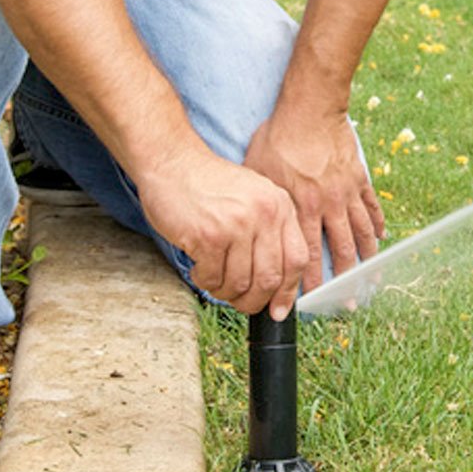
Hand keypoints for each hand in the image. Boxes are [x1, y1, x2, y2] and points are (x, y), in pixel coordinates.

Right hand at [136, 145, 309, 319]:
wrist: (174, 163)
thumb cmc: (210, 185)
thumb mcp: (255, 197)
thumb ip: (270, 232)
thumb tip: (277, 283)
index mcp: (280, 205)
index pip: (297, 258)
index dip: (289, 291)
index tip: (278, 309)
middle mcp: (265, 213)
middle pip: (271, 278)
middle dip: (254, 301)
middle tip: (240, 303)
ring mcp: (238, 224)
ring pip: (241, 284)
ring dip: (225, 292)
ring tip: (215, 279)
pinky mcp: (209, 235)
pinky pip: (213, 278)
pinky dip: (205, 282)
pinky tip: (200, 268)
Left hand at [244, 109, 384, 292]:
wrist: (311, 107)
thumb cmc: (280, 136)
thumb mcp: (259, 169)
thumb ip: (262, 199)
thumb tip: (249, 222)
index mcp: (302, 206)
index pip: (306, 253)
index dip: (308, 280)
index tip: (310, 300)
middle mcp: (328, 204)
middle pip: (340, 250)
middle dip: (344, 280)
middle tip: (347, 302)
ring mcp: (347, 191)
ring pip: (361, 232)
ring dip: (366, 258)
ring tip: (369, 279)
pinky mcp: (359, 176)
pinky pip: (372, 206)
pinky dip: (378, 225)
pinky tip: (381, 239)